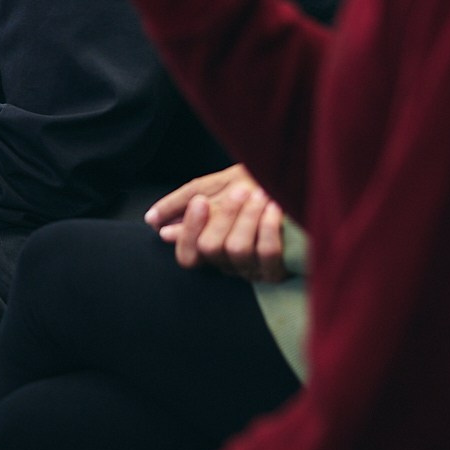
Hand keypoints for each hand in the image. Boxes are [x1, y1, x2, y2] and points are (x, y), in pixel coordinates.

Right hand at [145, 164, 286, 282]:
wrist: (293, 180)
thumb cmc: (253, 182)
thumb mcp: (215, 186)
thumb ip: (185, 203)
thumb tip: (156, 223)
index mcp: (210, 245)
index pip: (188, 257)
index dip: (189, 232)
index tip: (200, 203)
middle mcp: (228, 262)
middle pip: (210, 249)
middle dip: (225, 215)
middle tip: (240, 191)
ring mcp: (252, 268)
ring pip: (237, 250)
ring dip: (248, 216)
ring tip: (260, 195)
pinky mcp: (278, 268)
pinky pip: (267, 254)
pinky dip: (269, 227)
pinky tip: (275, 208)